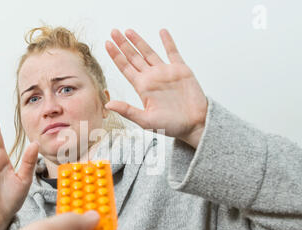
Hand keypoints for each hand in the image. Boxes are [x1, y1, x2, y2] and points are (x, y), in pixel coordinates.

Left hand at [105, 29, 208, 148]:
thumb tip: (108, 104)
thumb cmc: (171, 126)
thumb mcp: (146, 121)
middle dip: (123, 45)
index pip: (125, 68)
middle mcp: (152, 78)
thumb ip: (127, 111)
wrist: (194, 124)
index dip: (116, 56)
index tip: (107, 43)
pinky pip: (173, 52)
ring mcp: (166, 72)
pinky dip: (168, 42)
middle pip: (134, 57)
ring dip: (139, 41)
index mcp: (142, 88)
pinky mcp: (181, 70)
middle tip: (113, 31)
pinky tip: (162, 32)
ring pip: (149, 52)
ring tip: (128, 31)